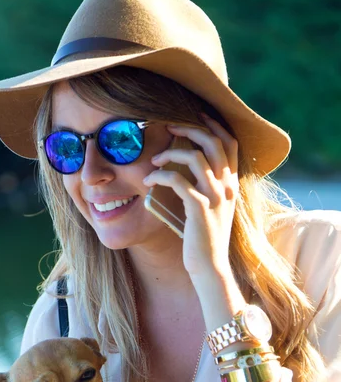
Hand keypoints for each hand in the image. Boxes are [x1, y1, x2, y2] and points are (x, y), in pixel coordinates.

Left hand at [143, 114, 238, 281]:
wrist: (210, 267)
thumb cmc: (205, 238)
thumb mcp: (213, 208)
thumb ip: (210, 186)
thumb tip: (193, 167)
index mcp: (232, 184)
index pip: (230, 143)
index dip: (213, 124)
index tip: (195, 115)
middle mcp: (227, 187)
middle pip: (213, 142)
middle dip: (189, 128)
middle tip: (168, 127)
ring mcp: (215, 198)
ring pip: (196, 158)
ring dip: (171, 153)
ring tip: (154, 160)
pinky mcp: (199, 210)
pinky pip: (178, 181)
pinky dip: (161, 175)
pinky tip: (149, 181)